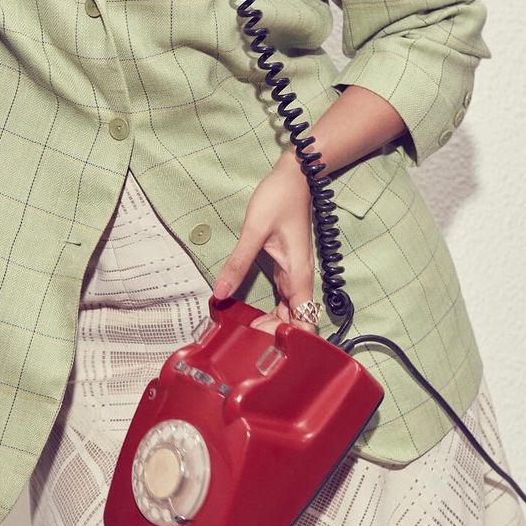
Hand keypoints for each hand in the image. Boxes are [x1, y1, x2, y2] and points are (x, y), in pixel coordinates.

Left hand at [212, 156, 319, 335]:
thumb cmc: (279, 199)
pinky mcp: (287, 267)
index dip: (291, 342)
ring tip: (245, 335)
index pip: (305, 323)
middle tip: (244, 344)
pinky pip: (283, 297)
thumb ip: (237, 263)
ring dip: (272, 324)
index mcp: (298, 276)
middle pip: (295, 322)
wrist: (296, 176)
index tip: (266, 349)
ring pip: (289, 311)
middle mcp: (300, 279)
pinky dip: (271, 310)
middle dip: (274, 337)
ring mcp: (294, 274)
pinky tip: (251, 315)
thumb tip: (219, 294)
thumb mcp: (254, 230)